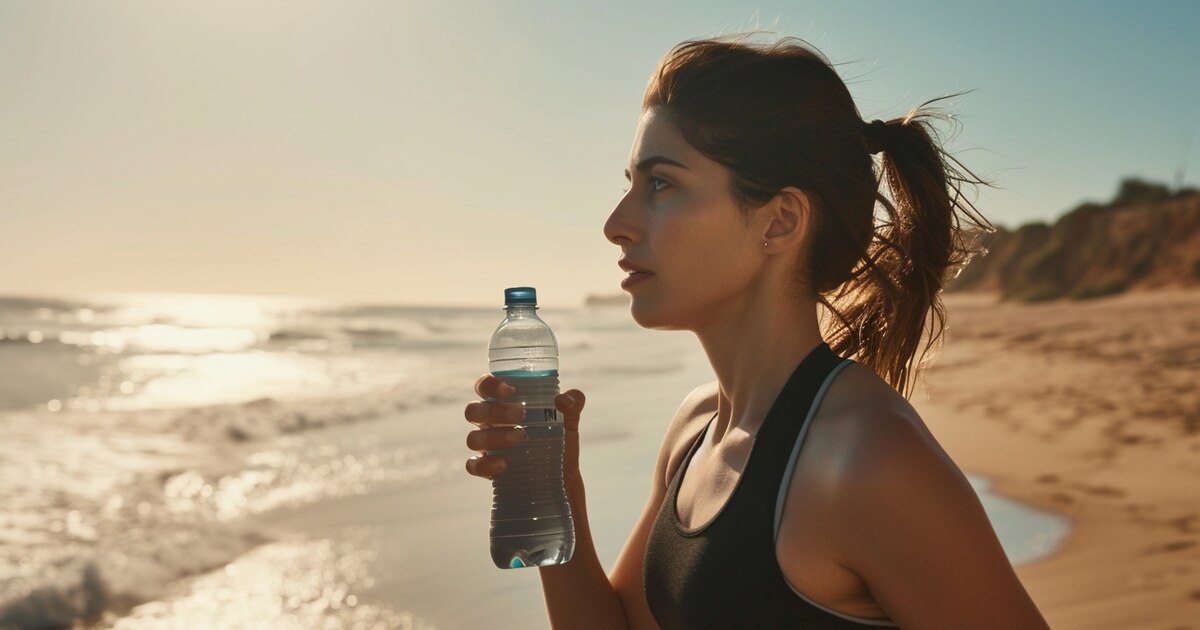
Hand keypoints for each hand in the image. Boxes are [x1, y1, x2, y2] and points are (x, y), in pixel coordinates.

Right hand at [464, 374, 585, 480]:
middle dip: (495, 411)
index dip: (490, 384)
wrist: (562, 476)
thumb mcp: (568, 421)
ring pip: (473, 438)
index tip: (510, 389)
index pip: (485, 387)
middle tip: (522, 415)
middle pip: (474, 411)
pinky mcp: (487, 469)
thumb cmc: (559, 440)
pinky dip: (485, 465)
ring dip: (494, 437)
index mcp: (503, 404)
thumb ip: (573, 405)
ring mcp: (486, 447)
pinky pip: (473, 466)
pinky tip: (504, 465)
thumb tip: (565, 399)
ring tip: (520, 439)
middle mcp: (490, 423)